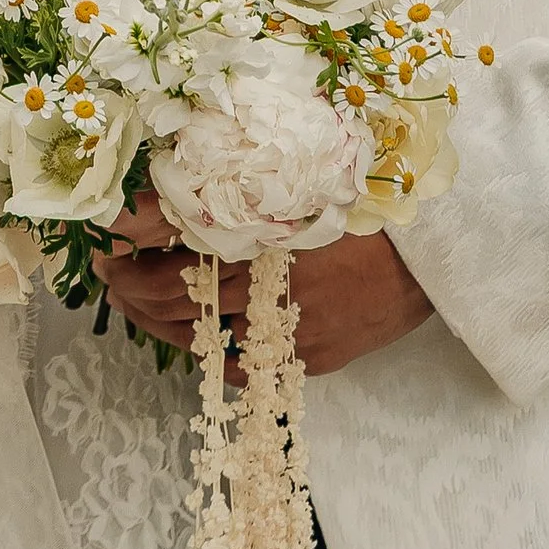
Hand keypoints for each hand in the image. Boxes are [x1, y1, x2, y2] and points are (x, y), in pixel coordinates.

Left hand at [93, 194, 435, 377]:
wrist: (441, 252)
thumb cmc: (375, 206)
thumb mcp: (305, 185)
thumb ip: (247, 190)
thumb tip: (178, 184)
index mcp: (267, 236)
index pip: (176, 255)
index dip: (133, 256)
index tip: (107, 247)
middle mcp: (273, 287)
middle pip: (179, 300)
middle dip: (133, 290)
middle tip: (109, 275)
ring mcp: (292, 329)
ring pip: (203, 337)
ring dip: (161, 323)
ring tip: (136, 305)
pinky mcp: (312, 356)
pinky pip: (246, 364)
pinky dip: (212, 351)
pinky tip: (194, 336)